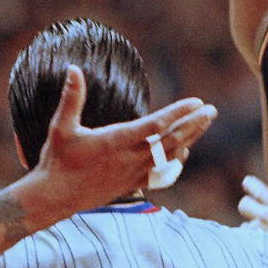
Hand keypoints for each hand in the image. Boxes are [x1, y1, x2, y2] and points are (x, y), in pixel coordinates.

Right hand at [35, 65, 216, 212]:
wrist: (55, 198)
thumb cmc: (57, 161)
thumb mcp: (61, 127)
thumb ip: (71, 97)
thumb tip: (72, 68)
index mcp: (116, 141)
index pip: (156, 125)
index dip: (178, 113)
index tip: (197, 102)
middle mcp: (130, 158)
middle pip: (171, 140)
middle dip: (193, 124)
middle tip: (211, 110)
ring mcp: (133, 173)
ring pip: (170, 155)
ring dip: (189, 138)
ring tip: (203, 124)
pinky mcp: (132, 183)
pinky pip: (162, 171)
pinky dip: (176, 159)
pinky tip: (184, 150)